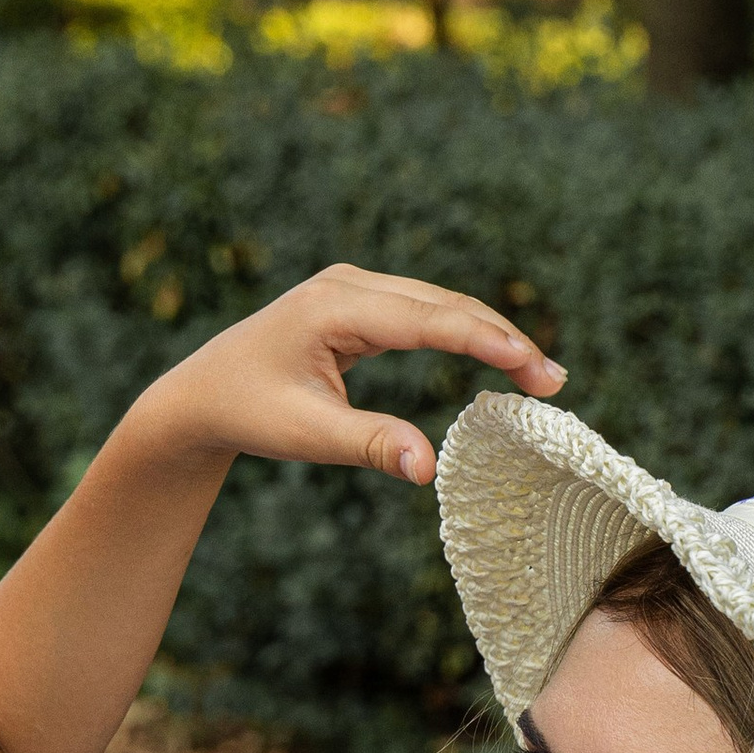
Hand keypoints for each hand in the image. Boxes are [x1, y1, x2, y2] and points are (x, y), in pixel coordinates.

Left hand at [107, 265, 565, 488]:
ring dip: (488, 333)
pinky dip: (461, 331)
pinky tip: (495, 355)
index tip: (534, 368)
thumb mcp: (307, 435)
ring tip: (537, 373)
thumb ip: (369, 445)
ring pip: (437, 303)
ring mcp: (353, 287)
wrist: (199, 394)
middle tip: (553, 382)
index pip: (429, 319)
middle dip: (502, 339)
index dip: (487, 342)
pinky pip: (421, 310)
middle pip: (443, 303)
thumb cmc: (248, 413)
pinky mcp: (356, 301)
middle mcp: (348, 283)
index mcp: (335, 307)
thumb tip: (428, 469)